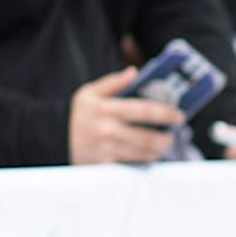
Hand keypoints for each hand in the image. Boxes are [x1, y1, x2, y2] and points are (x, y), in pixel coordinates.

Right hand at [68, 66, 183, 164]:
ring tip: (164, 145)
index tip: (179, 115)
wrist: (56, 137)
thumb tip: (133, 72)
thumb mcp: (90, 92)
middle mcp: (107, 129)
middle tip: (173, 135)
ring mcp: (106, 148)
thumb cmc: (79, 114)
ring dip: (158, 150)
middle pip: (146, 136)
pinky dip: (144, 160)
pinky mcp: (104, 163)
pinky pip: (131, 164)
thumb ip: (113, 82)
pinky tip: (150, 155)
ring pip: (141, 153)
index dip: (165, 113)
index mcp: (106, 108)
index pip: (142, 110)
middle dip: (165, 138)